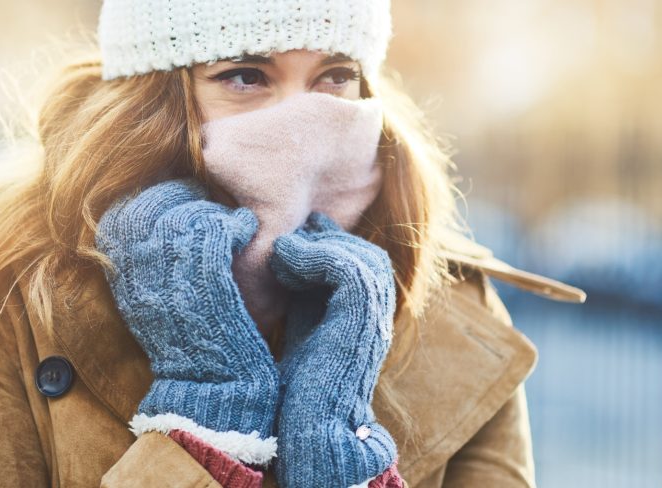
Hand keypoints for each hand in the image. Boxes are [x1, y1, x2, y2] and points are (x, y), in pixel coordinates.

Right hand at [95, 178, 279, 464]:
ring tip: (229, 222)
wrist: (211, 390)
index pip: (125, 212)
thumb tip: (158, 215)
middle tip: (208, 201)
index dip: (154, 197)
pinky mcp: (207, 282)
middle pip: (153, 205)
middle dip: (183, 195)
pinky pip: (217, 229)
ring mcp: (170, 277)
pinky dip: (235, 223)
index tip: (180, 199)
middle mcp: (138, 274)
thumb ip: (146, 261)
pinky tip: (244, 229)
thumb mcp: (152, 301)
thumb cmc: (191, 344)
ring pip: (187, 215)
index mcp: (121, 276)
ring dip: (212, 211)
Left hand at [269, 211, 397, 487]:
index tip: (296, 235)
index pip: (362, 264)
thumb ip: (305, 295)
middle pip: (367, 255)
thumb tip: (288, 255)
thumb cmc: (298, 388)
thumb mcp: (303, 327)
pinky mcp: (362, 319)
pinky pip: (346, 268)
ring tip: (282, 252)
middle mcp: (379, 316)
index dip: (330, 244)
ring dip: (317, 247)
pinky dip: (313, 256)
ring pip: (360, 256)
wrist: (309, 427)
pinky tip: (284, 261)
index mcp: (367, 318)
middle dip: (328, 240)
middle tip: (290, 238)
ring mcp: (376, 317)